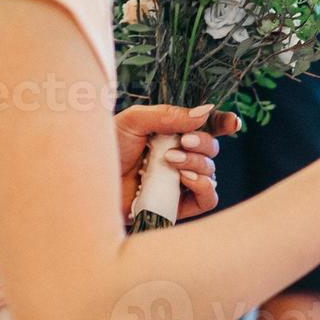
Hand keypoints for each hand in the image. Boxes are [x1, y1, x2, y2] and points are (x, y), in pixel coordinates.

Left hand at [115, 104, 240, 221]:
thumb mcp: (133, 122)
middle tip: (183, 142)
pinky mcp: (179, 207)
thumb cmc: (105, 150)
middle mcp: (179, 157)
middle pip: (212, 149)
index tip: (232, 123)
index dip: (223, 123)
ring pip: (212, 173)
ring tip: (172, 162)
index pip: (206, 127)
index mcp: (171, 134)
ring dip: (198, 163)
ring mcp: (180, 183)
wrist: (88, 184)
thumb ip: (169, 115)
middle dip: (204, 143)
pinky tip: (185, 179)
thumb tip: (205, 112)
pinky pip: (209, 199)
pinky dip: (204, 187)